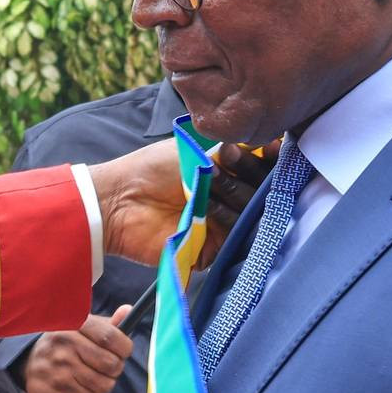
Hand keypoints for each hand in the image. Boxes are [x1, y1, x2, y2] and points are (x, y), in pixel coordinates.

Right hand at [23, 310, 134, 392]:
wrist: (29, 364)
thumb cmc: (65, 344)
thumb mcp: (83, 328)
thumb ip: (107, 324)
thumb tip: (128, 310)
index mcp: (74, 324)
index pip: (110, 337)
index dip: (124, 347)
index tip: (123, 351)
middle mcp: (65, 344)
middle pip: (111, 364)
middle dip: (116, 369)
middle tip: (108, 367)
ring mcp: (59, 368)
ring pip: (104, 385)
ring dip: (105, 384)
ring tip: (95, 377)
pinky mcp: (56, 389)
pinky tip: (82, 386)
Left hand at [90, 138, 264, 267]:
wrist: (119, 200)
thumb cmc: (151, 170)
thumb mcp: (195, 150)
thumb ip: (231, 149)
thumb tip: (269, 143)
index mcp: (225, 175)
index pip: (261, 170)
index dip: (269, 160)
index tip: (272, 148)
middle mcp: (227, 200)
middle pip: (261, 192)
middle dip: (249, 172)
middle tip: (227, 159)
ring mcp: (220, 225)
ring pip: (250, 214)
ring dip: (234, 192)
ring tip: (209, 179)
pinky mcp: (210, 249)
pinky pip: (233, 237)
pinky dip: (224, 218)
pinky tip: (209, 205)